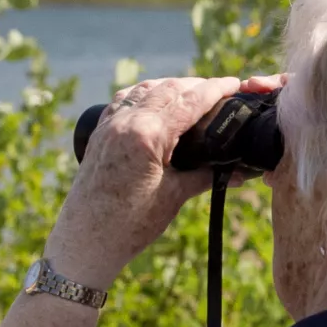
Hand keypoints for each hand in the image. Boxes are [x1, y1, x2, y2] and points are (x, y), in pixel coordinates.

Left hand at [45, 76, 246, 288]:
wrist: (85, 242)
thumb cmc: (129, 225)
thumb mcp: (174, 197)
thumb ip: (207, 176)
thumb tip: (241, 172)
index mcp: (146, 134)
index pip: (189, 101)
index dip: (216, 90)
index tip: (235, 84)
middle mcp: (125, 121)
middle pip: (169, 89)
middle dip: (197, 86)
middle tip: (221, 91)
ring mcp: (109, 124)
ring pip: (146, 89)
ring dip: (171, 86)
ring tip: (193, 93)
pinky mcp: (100, 133)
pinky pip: (125, 100)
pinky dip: (146, 93)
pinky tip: (156, 98)